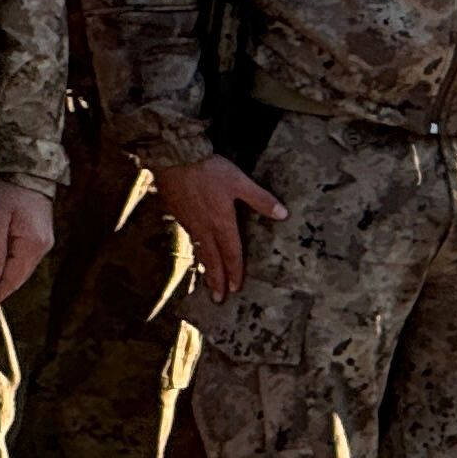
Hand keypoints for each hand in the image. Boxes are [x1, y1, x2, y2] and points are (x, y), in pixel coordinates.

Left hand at [0, 182, 53, 307]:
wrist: (28, 174)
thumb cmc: (8, 192)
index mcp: (32, 244)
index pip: (14, 277)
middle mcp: (42, 247)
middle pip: (20, 276)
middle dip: (2, 289)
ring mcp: (43, 243)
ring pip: (22, 269)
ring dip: (6, 280)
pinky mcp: (39, 238)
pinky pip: (24, 260)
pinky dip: (11, 268)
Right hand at [162, 153, 286, 301]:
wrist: (173, 158)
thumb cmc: (208, 169)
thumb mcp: (239, 182)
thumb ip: (260, 199)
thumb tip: (283, 214)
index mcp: (221, 222)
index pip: (231, 253)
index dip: (234, 271)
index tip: (234, 289)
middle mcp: (204, 227)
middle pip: (212, 259)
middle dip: (216, 280)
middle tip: (218, 299)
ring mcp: (188, 221)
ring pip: (199, 250)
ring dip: (206, 268)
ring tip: (209, 281)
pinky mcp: (177, 213)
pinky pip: (189, 238)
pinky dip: (196, 251)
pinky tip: (197, 251)